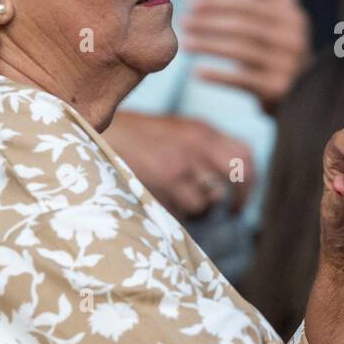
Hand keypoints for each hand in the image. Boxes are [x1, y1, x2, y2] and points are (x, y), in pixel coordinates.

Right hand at [103, 111, 252, 218]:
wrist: (92, 130)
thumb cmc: (132, 138)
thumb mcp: (173, 132)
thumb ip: (201, 150)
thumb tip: (223, 187)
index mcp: (202, 130)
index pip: (245, 155)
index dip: (250, 181)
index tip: (241, 199)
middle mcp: (198, 144)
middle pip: (238, 178)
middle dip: (237, 200)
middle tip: (230, 213)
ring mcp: (182, 162)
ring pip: (207, 201)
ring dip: (196, 209)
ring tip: (175, 202)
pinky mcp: (165, 179)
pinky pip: (182, 209)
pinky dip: (173, 213)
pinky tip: (157, 202)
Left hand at [182, 0, 312, 114]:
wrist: (303, 92)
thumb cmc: (283, 43)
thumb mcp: (285, 10)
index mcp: (293, 17)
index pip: (250, 4)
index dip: (220, 2)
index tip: (193, 2)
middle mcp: (294, 40)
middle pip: (243, 26)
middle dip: (210, 22)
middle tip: (184, 21)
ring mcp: (287, 66)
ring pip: (240, 52)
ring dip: (209, 45)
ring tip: (186, 43)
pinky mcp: (278, 90)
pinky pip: (243, 80)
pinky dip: (219, 76)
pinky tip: (197, 73)